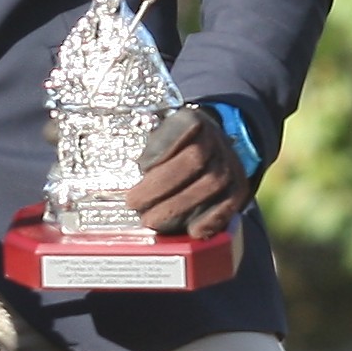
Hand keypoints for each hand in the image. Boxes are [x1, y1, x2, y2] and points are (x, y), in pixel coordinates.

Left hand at [128, 108, 255, 238]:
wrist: (210, 150)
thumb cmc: (170, 149)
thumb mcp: (156, 136)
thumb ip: (140, 149)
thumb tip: (113, 174)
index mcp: (191, 120)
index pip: (181, 127)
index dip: (161, 148)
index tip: (141, 166)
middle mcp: (215, 139)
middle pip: (193, 159)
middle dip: (160, 185)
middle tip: (134, 202)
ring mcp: (229, 164)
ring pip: (210, 183)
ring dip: (177, 206)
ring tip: (150, 220)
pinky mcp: (237, 189)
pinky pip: (227, 205)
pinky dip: (208, 219)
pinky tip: (188, 230)